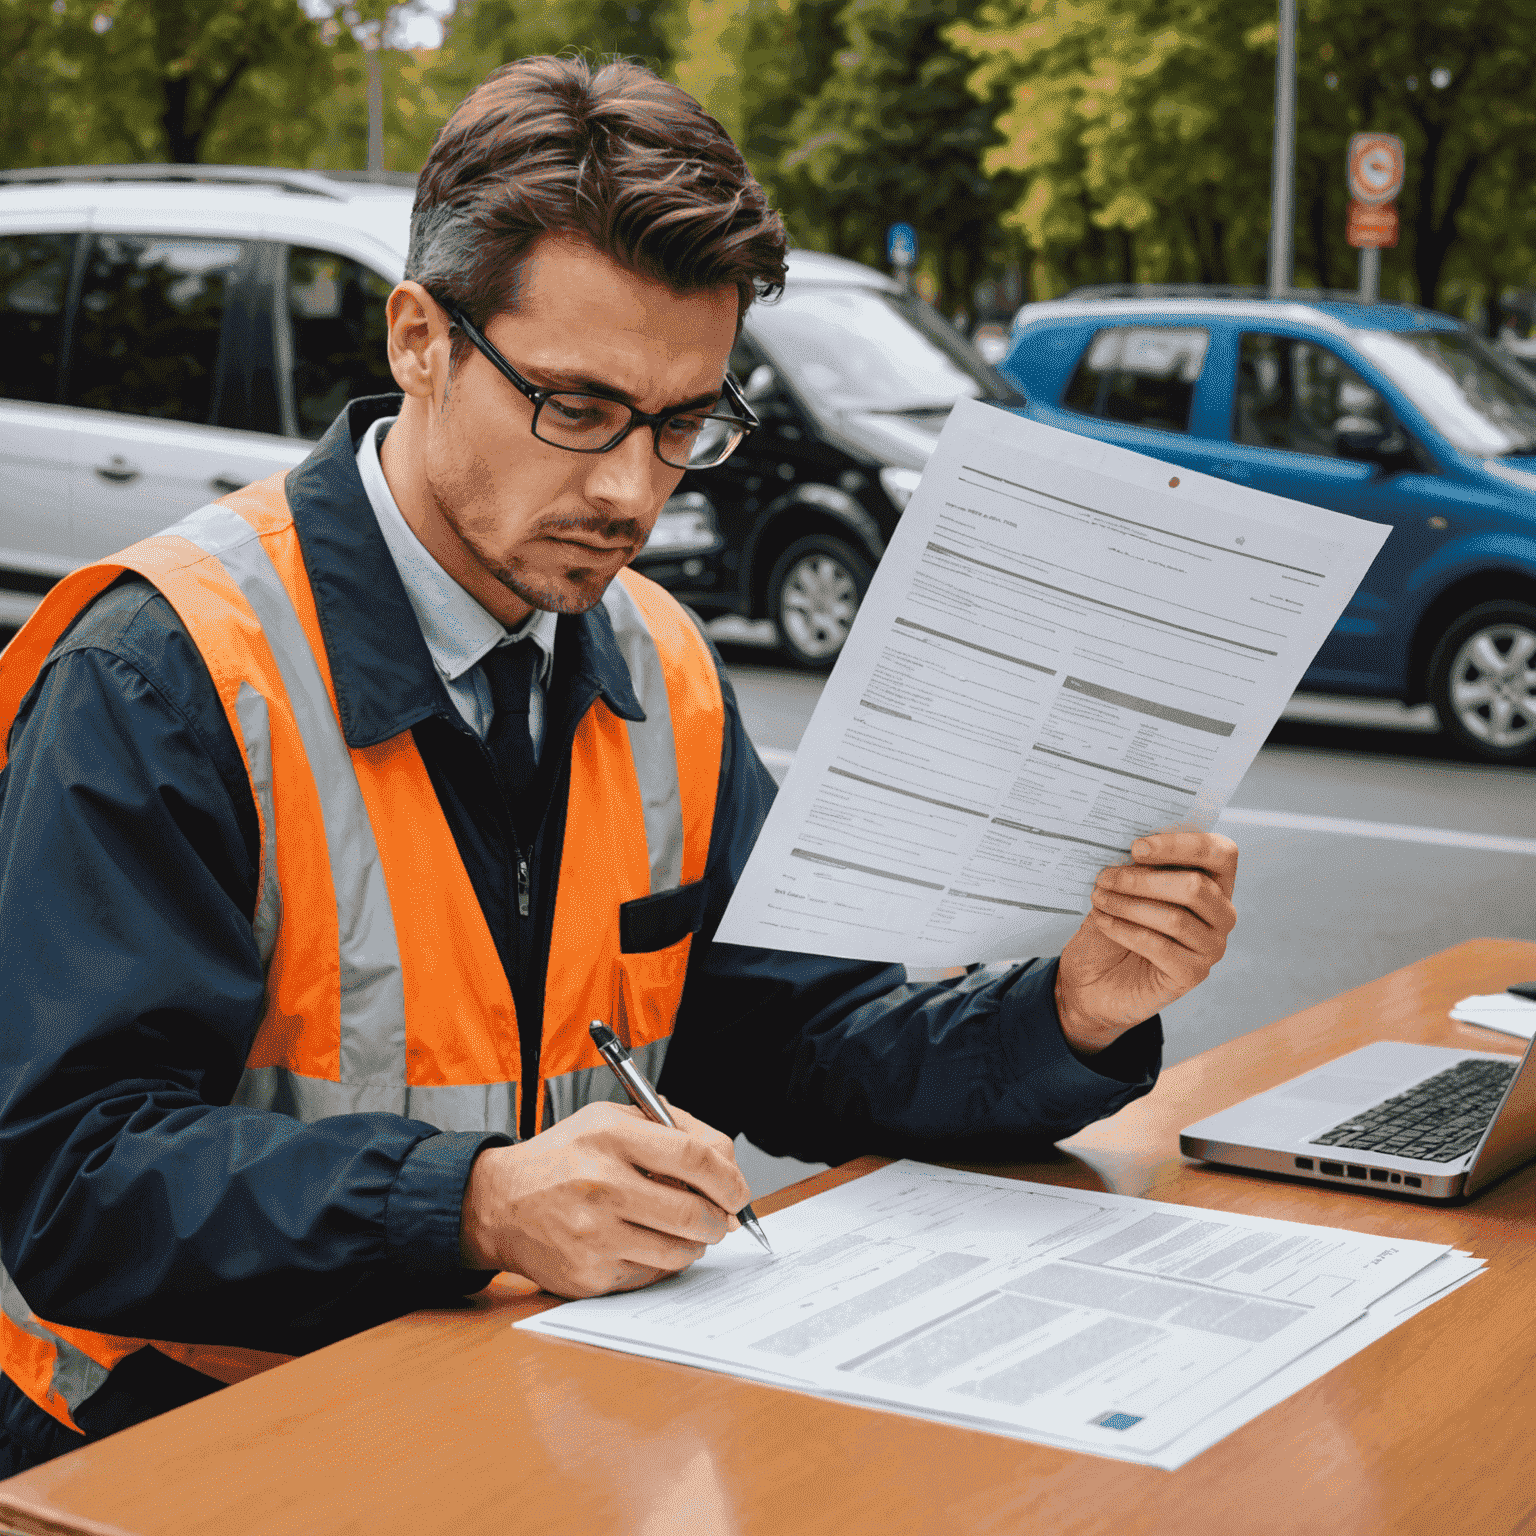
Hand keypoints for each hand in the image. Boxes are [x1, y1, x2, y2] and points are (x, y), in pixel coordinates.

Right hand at [459, 1099, 750, 1298]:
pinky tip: (648, 1244)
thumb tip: (727, 1163)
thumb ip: (671, 1129)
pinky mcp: (588, 1274)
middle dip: (719, 1219)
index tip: (738, 1191)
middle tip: (721, 1218)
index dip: (729, 1178)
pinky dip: (662, 1263)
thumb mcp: (610, 1120)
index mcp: (610, 1136)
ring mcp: (593, 1234)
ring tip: (685, 1230)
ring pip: (678, 1251)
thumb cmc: (565, 1157)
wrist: (500, 1202)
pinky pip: (650, 1275)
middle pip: (692, 1212)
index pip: (694, 1157)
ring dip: (695, 1243)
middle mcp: (601, 1185)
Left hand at [1055, 831, 1238, 1055]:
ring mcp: (1211, 946)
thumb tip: (1133, 847)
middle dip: (1143, 879)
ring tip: (1098, 898)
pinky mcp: (1193, 974)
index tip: (1136, 846)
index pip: (1220, 853)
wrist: (1091, 978)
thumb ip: (1137, 866)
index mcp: (1213, 882)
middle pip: (1196, 887)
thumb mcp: (1122, 888)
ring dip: (1129, 904)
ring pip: (1176, 918)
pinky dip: (1126, 931)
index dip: (1181, 845)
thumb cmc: (1111, 926)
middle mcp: (1221, 914)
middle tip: (1104, 877)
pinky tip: (1103, 921)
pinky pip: (1161, 947)